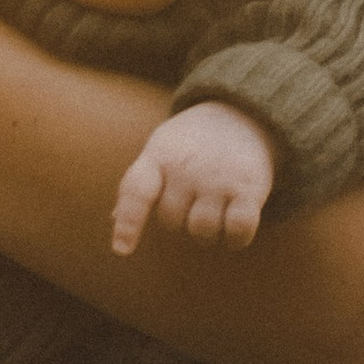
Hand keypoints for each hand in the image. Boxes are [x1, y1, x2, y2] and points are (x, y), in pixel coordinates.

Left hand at [111, 101, 278, 255]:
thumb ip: (139, 183)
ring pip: (201, 231)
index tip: (122, 249)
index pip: (137, 190)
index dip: (128, 223)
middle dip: (180, 219)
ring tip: (214, 211)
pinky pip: (238, 230)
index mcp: (159, 155)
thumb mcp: (161, 150)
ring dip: (207, 232)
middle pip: (171, 221)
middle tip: (193, 198)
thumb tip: (114, 219)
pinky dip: (236, 238)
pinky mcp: (249, 188)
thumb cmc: (192, 142)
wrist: (242, 113)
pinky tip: (235, 227)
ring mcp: (218, 177)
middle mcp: (187, 166)